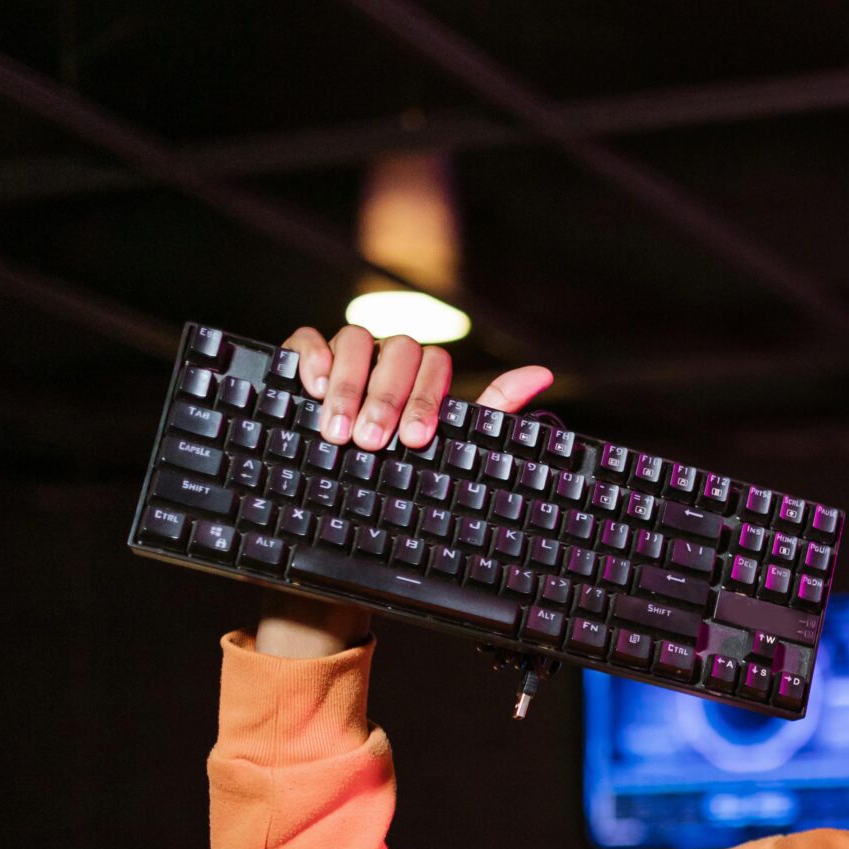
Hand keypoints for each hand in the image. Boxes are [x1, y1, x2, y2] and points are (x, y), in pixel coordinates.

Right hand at [251, 324, 554, 657]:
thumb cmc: (405, 477)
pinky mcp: (305, 362)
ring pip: (354, 340)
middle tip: (372, 443)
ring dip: (348, 386)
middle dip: (385, 398)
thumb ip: (493, 413)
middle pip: (396, 351)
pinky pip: (308, 339)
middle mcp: (388, 362)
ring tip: (338, 433)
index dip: (427, 399)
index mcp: (424, 379)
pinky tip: (312, 388)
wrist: (348, 510)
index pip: (435, 365)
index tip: (416, 440)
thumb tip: (543, 373)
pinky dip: (311, 357)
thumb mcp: (452, 451)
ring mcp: (348, 358)